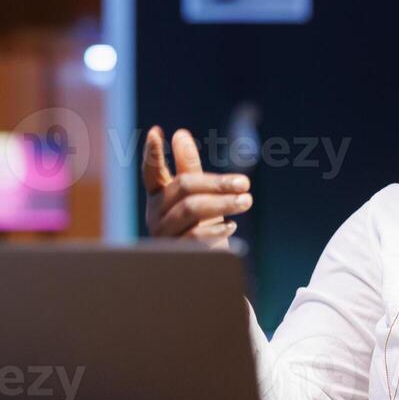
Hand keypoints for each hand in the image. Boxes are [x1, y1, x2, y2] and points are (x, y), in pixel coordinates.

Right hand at [142, 125, 252, 248]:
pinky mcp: (177, 255)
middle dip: (216, 183)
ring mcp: (163, 236)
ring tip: (246, 200)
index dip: (152, 154)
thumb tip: (180, 134)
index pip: (151, 173)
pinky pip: (194, 236)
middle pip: (183, 188)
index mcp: (159, 197)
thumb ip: (188, 167)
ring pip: (190, 210)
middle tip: (245, 182)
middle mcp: (155, 215)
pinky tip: (232, 226)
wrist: (209, 267)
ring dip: (222, 203)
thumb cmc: (203, 226)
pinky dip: (215, 228)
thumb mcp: (200, 195)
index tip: (157, 131)